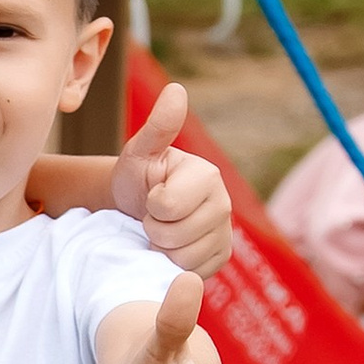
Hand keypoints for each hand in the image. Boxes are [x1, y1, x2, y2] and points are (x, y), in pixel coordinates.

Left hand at [111, 79, 234, 281]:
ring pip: (182, 259)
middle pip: (175, 237)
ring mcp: (225, 234)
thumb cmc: (138, 177)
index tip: (150, 196)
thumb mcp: (140, 152)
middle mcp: (225, 205)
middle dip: (153, 230)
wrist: (138, 209)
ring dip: (161, 250)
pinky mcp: (219, 258)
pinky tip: (171, 247)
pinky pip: (190, 274)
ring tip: (161, 231)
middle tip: (152, 217)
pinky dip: (172, 265)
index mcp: (207, 176)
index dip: (149, 207)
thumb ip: (158, 126)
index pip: (167, 207)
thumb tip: (177, 89)